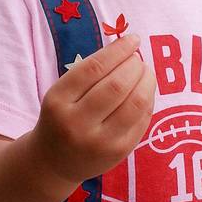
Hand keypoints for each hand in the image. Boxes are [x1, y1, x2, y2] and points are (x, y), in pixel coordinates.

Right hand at [33, 34, 156, 186]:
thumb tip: (130, 48)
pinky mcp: (118, 153)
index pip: (94, 68)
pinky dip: (148, 100)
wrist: (52, 162)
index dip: (119, 50)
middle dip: (135, 65)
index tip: (133, 39)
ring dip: (147, 81)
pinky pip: (142, 120)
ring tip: (146, 72)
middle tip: (138, 59)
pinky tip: (145, 93)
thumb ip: (90, 72)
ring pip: (136, 104)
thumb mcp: (62, 92)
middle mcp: (76, 123)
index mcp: (58, 100)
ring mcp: (99, 141)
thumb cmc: (61, 116)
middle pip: (117, 85)